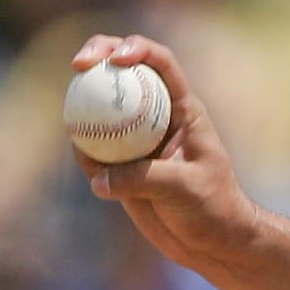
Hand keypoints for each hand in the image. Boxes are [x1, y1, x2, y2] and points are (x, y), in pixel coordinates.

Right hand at [70, 34, 260, 268]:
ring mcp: (135, 138)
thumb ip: (143, 178)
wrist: (212, 241)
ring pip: (100, 106)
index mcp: (183, 108)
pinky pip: (90, 148)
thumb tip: (98, 176)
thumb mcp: (184, 188)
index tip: (116, 57)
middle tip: (78, 65)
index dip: (137, 48)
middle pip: (124, 71)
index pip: (161, 64)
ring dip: (82, 102)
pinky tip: (88, 167)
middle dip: (99, 54)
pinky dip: (82, 150)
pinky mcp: (118, 163)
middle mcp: (156, 115)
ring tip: (76, 120)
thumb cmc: (213, 208)